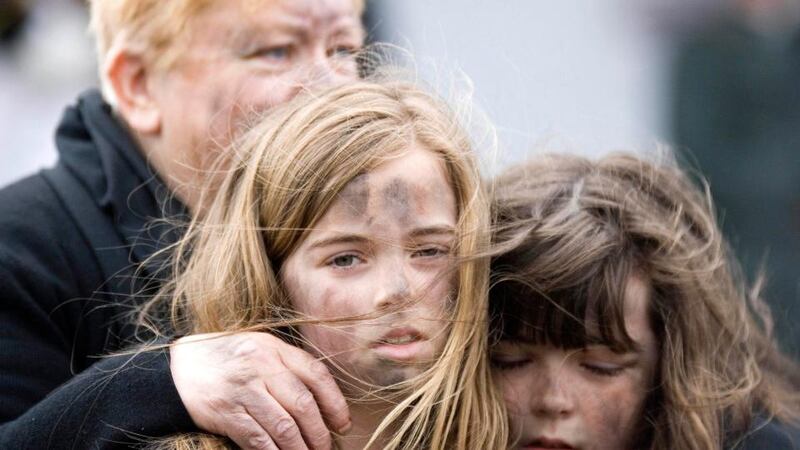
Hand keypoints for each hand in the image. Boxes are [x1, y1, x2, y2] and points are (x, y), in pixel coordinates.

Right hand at [170, 332, 349, 449]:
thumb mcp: (260, 347)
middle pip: (303, 405)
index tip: (342, 422)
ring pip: (283, 427)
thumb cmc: (228, 357)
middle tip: (326, 446)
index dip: (335, 402)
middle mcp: (260, 367)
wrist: (178, 366)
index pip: (316, 375)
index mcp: (274, 349)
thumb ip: (288, 365)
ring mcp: (243, 391)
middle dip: (320, 432)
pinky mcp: (226, 413)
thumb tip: (322, 399)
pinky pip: (258, 440)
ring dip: (300, 448)